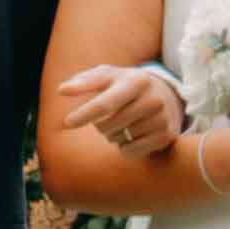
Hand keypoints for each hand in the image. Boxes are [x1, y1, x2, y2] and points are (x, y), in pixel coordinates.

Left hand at [57, 61, 186, 166]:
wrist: (168, 96)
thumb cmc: (127, 85)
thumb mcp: (108, 76)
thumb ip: (84, 81)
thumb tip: (61, 90)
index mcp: (136, 81)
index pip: (104, 103)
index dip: (83, 115)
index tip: (66, 123)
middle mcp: (152, 99)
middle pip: (107, 126)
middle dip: (99, 125)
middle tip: (109, 116)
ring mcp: (161, 119)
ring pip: (118, 140)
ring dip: (113, 136)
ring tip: (125, 123)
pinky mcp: (165, 137)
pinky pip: (130, 152)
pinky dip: (125, 147)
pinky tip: (134, 134)